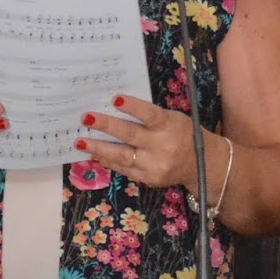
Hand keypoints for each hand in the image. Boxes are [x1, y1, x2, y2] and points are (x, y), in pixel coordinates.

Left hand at [76, 95, 201, 189]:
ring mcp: (153, 166)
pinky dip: (108, 160)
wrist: (199, 165)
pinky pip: (123, 169)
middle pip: (130, 135)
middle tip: (86, 118)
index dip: (133, 107)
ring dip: (98, 148)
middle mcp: (161, 147)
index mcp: (169, 126)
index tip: (115, 99)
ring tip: (80, 141)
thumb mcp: (172, 119)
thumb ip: (149, 117)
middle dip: (106, 126)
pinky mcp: (147, 179)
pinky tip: (95, 153)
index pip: (149, 115)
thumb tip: (115, 109)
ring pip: (121, 156)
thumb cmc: (182, 134)